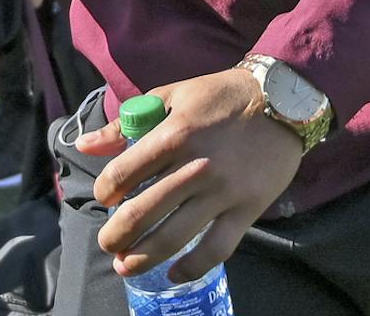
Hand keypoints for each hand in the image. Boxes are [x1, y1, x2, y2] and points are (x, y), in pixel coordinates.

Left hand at [82, 67, 304, 282]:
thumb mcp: (173, 96)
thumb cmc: (222, 96)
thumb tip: (84, 145)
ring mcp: (222, 191)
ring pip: (172, 237)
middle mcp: (195, 166)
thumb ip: (127, 123)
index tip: (107, 199)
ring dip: (140, 258)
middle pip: (141, 213)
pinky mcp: (247, 208)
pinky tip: (174, 273)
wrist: (284, 98)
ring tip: (125, 264)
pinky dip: (191, 268)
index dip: (105, 193)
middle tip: (108, 241)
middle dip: (114, 235)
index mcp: (173, 134)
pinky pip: (216, 249)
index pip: (122, 175)